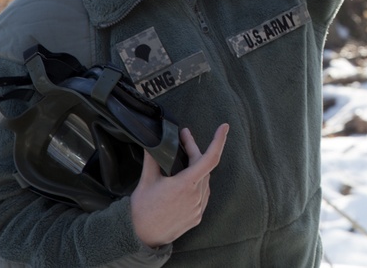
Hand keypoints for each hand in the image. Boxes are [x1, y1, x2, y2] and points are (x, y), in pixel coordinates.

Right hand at [130, 123, 228, 247]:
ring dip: (196, 169)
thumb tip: (153, 144)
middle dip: (194, 151)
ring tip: (183, 160)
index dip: (219, 141)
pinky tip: (186, 181)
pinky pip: (202, 195)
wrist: (142, 237)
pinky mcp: (197, 216)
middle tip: (184, 139)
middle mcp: (196, 196)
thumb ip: (152, 160)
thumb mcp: (146, 181)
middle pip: (203, 166)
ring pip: (204, 180)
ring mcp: (198, 207)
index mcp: (185, 184)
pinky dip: (196, 184)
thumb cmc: (142, 211)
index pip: (209, 159)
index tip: (224, 127)